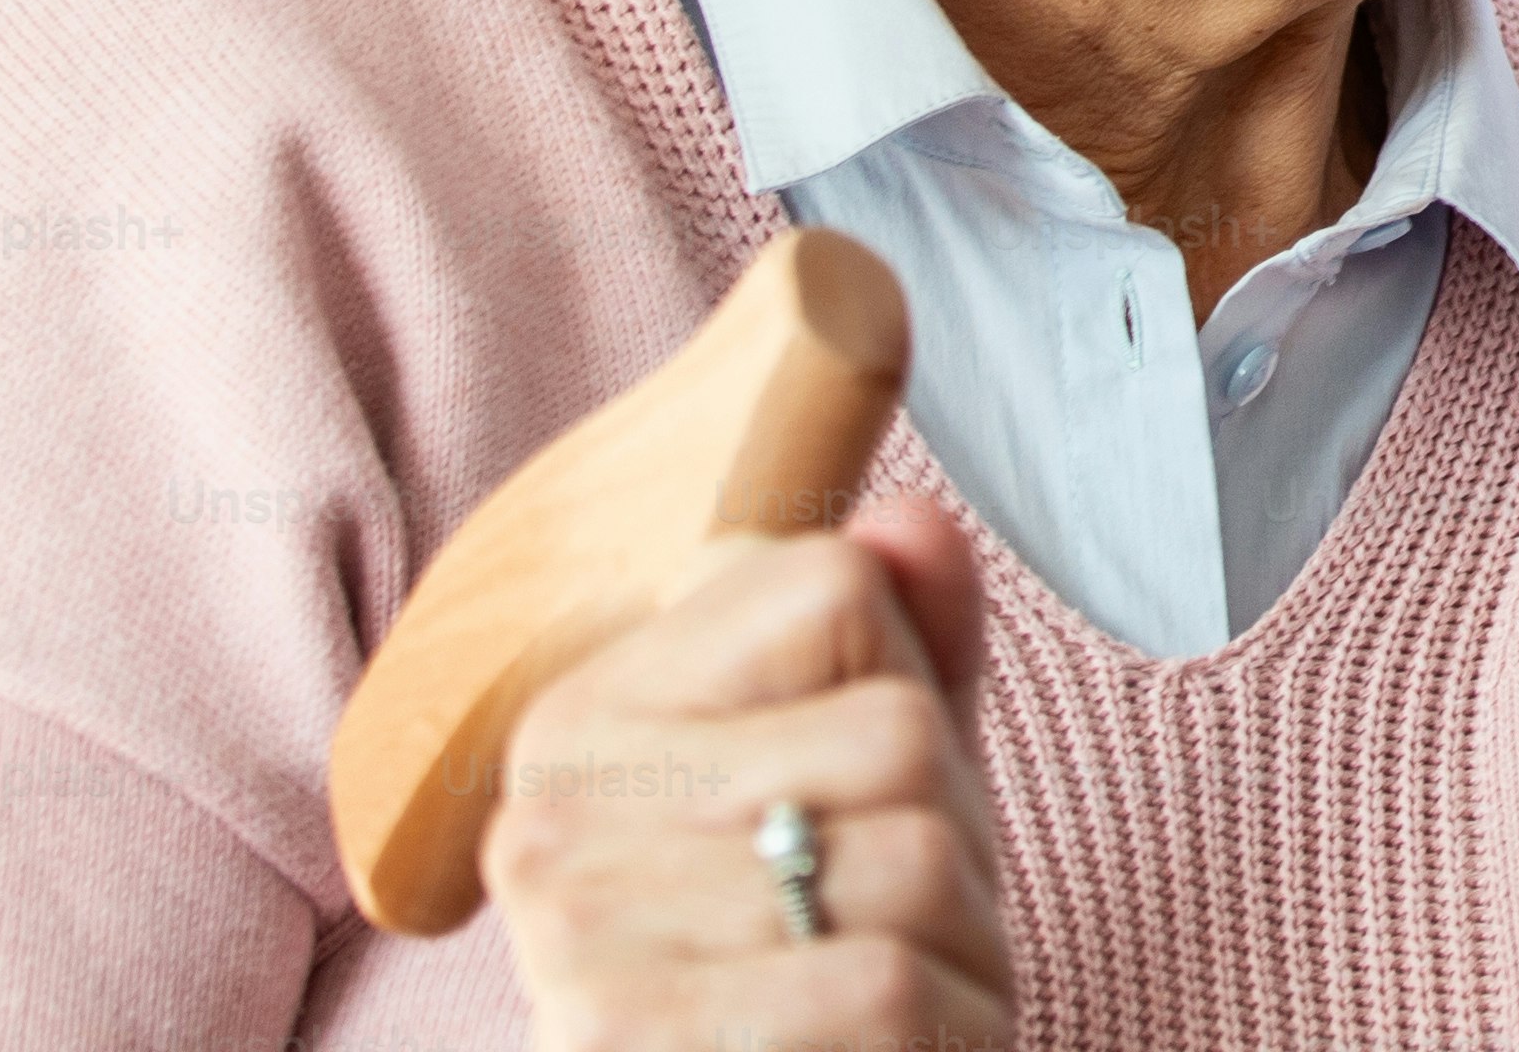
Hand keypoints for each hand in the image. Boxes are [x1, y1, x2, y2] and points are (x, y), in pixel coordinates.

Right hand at [489, 496, 1011, 1051]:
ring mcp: (579, 935)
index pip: (833, 584)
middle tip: (903, 930)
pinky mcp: (629, 1043)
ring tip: (902, 996)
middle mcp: (552, 817)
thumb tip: (911, 519)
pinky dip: (947, 1028)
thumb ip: (905, 642)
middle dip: (961, 843)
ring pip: (915, 859)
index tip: (865, 807)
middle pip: (899, 732)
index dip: (912, 695)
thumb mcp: (867, 785)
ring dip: (965, 947)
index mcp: (584, 718)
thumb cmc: (805, 971)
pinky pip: (888, 984)